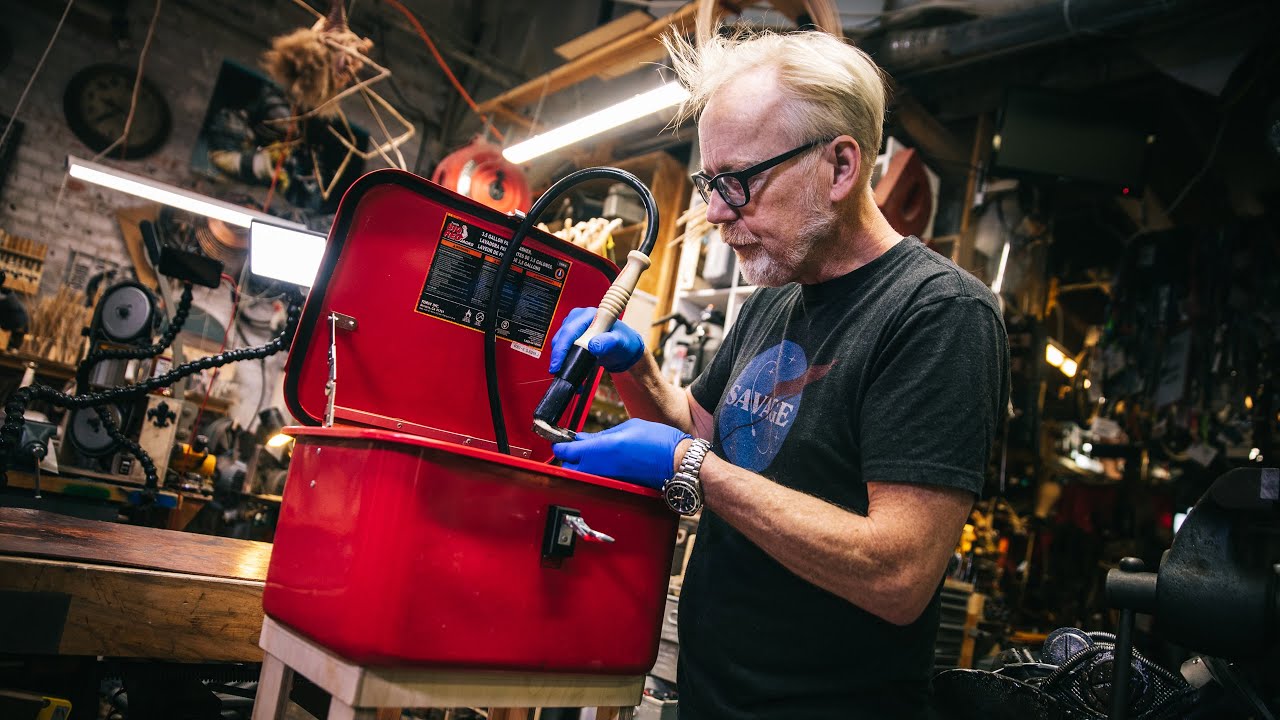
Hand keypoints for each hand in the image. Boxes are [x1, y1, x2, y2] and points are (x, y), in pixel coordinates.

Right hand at [548, 307, 644, 373]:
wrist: (623, 348)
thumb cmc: (623, 342)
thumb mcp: (620, 342)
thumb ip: (609, 342)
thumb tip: (593, 345)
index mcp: (589, 315)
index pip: (570, 330)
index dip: (561, 348)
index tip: (558, 364)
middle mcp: (579, 318)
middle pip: (561, 337)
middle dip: (559, 356)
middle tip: (559, 373)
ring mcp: (574, 326)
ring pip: (559, 343)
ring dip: (562, 360)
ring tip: (570, 376)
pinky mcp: (572, 336)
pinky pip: (563, 348)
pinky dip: (565, 360)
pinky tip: (572, 372)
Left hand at [554, 418, 690, 488]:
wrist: (678, 463)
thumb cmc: (658, 442)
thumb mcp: (627, 428)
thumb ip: (601, 435)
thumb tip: (583, 439)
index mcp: (601, 449)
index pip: (566, 450)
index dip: (559, 444)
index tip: (558, 439)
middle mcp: (600, 467)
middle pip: (569, 465)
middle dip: (568, 456)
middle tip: (573, 445)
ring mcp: (607, 478)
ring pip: (582, 474)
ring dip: (580, 463)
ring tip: (589, 452)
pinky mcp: (615, 485)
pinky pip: (595, 478)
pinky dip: (594, 470)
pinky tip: (603, 460)